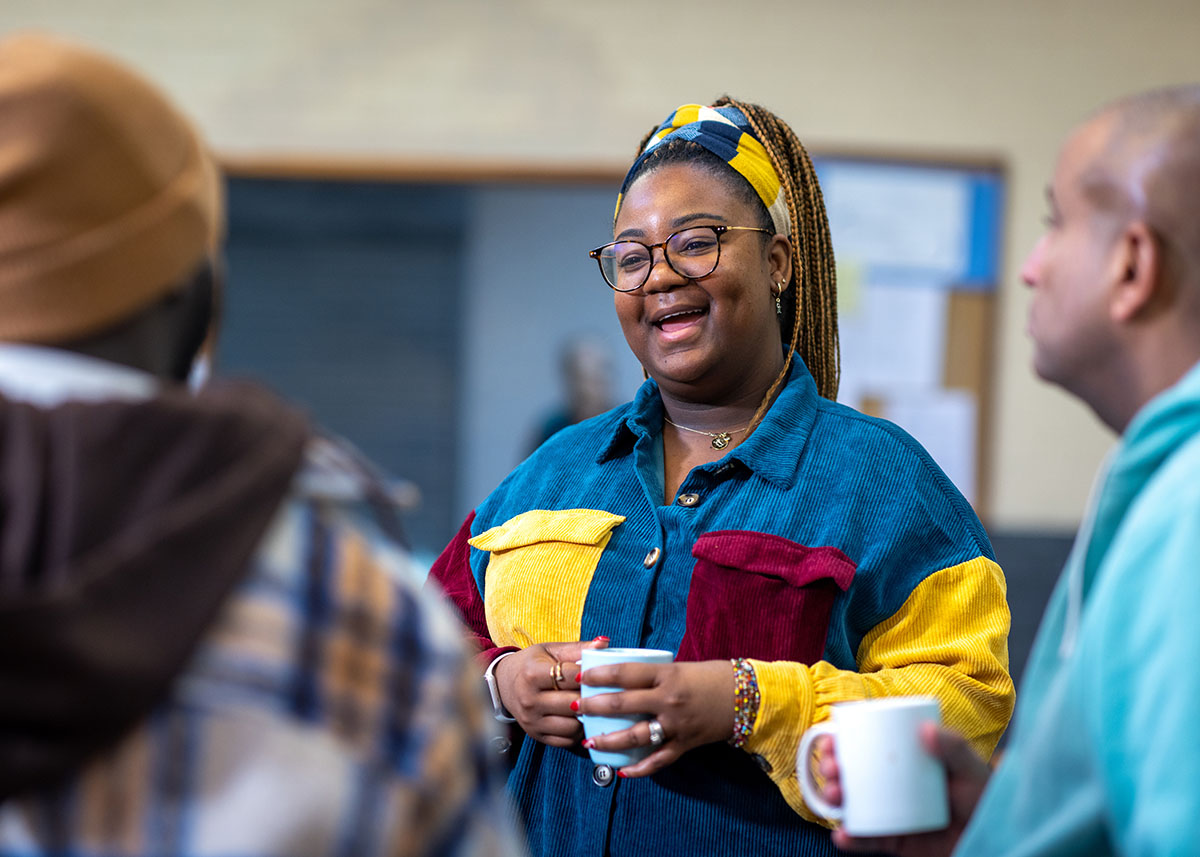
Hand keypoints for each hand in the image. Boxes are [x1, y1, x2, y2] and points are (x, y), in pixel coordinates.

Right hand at [494, 638, 607, 747]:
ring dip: (585, 717)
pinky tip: (579, 719)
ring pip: (572, 725)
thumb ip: (578, 648)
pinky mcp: (536, 735)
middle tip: (601, 692)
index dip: (590, 674)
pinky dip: (578, 732)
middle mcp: (529, 699)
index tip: (600, 673)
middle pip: (572, 703)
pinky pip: (566, 741)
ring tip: (589, 706)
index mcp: (533, 673)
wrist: (504, 684)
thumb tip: (604, 642)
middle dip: (590, 697)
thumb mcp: (551, 650)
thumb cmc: (532, 664)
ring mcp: (531, 720)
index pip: (571, 676)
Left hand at [576, 659, 733, 777]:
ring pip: (636, 736)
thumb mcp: (679, 667)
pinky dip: (640, 769)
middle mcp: (668, 699)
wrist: (747, 696)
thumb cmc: (711, 676)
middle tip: (575, 708)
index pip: (625, 673)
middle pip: (623, 704)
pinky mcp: (685, 744)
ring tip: (590, 741)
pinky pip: (659, 760)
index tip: (580, 677)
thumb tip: (622, 676)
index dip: (600, 676)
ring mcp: (676, 724)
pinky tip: (623, 772)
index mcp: (666, 674)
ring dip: (610, 740)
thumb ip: (653, 674)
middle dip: (595, 707)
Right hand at [828, 724, 990, 856]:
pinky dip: (850, 840)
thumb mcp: (971, 770)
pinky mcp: (893, 840)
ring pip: (851, 804)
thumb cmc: (982, 800)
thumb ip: (955, 747)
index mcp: (902, 761)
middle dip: (830, 768)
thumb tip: (926, 728)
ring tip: (835, 797)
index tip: (831, 740)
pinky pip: (867, 841)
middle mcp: (889, 785)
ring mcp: (889, 812)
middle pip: (850, 773)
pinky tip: (842, 835)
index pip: (864, 745)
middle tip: (831, 768)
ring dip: (833, 799)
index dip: (840, 741)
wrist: (993, 842)